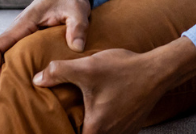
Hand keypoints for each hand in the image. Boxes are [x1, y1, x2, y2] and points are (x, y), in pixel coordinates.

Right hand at [0, 0, 92, 103]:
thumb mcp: (77, 10)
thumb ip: (77, 27)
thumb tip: (76, 47)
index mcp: (21, 26)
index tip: (0, 84)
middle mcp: (13, 36)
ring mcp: (15, 43)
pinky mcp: (21, 48)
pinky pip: (3, 65)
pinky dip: (1, 80)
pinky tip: (11, 95)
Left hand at [33, 37, 195, 133]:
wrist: (158, 70)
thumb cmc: (124, 70)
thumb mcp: (87, 68)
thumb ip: (58, 72)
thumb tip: (37, 79)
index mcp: (96, 129)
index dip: (61, 133)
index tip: (53, 126)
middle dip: (74, 129)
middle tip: (65, 119)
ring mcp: (123, 133)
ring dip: (90, 127)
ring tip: (81, 114)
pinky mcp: (131, 126)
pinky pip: (112, 130)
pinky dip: (103, 124)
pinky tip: (99, 108)